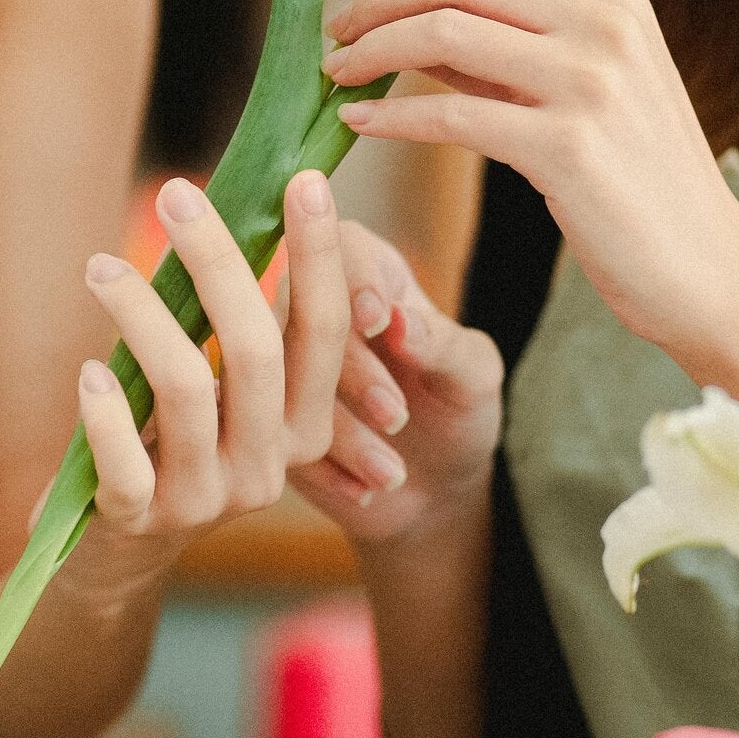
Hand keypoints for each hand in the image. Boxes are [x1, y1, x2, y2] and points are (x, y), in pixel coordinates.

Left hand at [73, 169, 350, 564]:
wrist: (115, 542)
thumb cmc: (169, 435)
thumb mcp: (221, 386)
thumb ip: (239, 321)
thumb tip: (237, 207)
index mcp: (303, 426)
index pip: (324, 331)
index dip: (319, 256)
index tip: (306, 180)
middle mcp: (268, 467)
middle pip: (256, 349)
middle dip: (218, 261)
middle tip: (176, 195)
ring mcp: (206, 499)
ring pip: (187, 390)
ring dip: (142, 315)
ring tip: (101, 267)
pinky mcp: (140, 521)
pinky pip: (126, 461)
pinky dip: (105, 412)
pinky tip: (88, 373)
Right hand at [289, 222, 503, 547]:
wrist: (435, 489)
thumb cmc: (459, 411)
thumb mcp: (474, 376)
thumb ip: (442, 344)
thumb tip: (400, 322)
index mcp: (371, 273)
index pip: (343, 247)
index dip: (352, 277)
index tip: (378, 320)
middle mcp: (314, 309)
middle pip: (298, 309)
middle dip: (348, 367)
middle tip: (394, 415)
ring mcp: (281, 367)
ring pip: (278, 377)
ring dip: (337, 428)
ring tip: (390, 470)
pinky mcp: (265, 423)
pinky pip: (270, 436)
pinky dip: (323, 467)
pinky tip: (365, 488)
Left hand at [325, 0, 738, 413]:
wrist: (706, 271)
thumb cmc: (638, 186)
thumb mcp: (584, 92)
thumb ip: (508, 48)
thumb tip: (412, 16)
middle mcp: (606, 25)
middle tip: (333, 29)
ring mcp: (591, 83)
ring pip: (444, 33)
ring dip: (372, 49)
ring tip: (336, 74)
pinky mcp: (569, 148)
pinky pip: (451, 117)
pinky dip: (392, 117)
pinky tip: (360, 124)